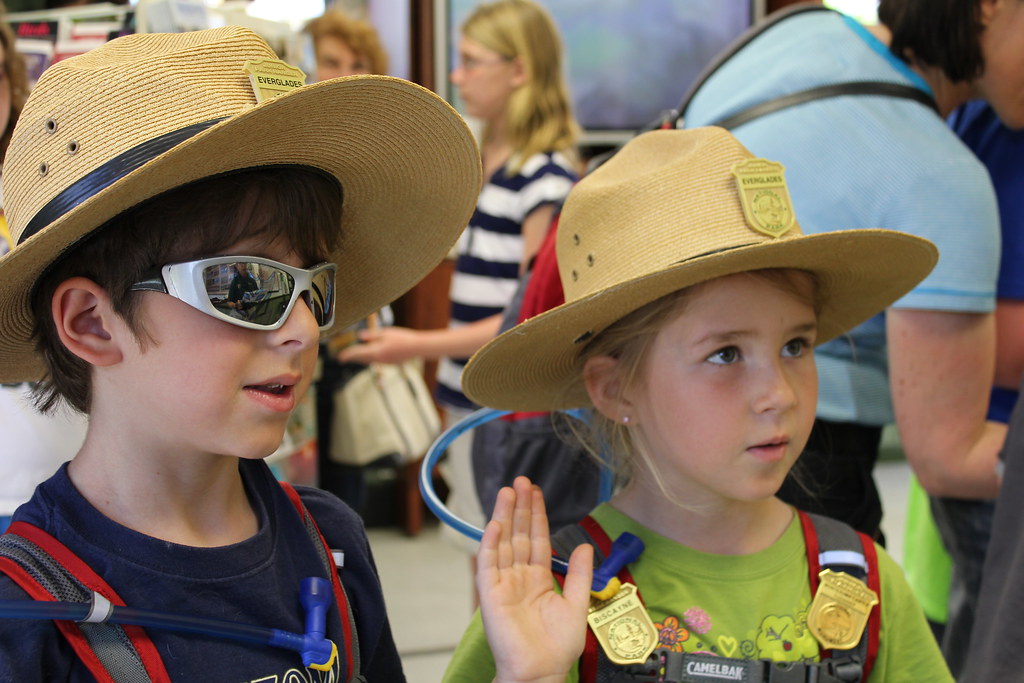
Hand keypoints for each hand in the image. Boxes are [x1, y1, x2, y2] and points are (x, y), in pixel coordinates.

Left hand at [336, 326, 420, 363]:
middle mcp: (379, 359)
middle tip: (342, 358)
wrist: (417, 347)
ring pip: (369, 361)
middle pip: (362, 359)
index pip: (358, 353)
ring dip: (360, 359)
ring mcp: (385, 362)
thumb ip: (372, 335)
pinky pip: (377, 361)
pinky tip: (369, 356)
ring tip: (353, 358)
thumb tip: (360, 337)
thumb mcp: (385, 333)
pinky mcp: (391, 363)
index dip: (348, 354)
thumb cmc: (402, 338)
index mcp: (377, 351)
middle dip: (352, 358)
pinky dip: (370, 358)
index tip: (339, 357)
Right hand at [478, 476, 592, 682]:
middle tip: (520, 480)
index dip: (537, 515)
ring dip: (504, 516)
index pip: (537, 539)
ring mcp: (503, 583)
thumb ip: (580, 573)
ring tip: (507, 492)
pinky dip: (491, 543)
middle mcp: (519, 576)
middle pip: (519, 534)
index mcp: (539, 578)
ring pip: (503, 542)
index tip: (536, 491)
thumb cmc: (556, 646)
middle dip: (520, 507)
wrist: (540, 671)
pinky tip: (495, 523)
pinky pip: (489, 564)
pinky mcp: (490, 593)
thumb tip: (584, 545)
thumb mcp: (577, 604)